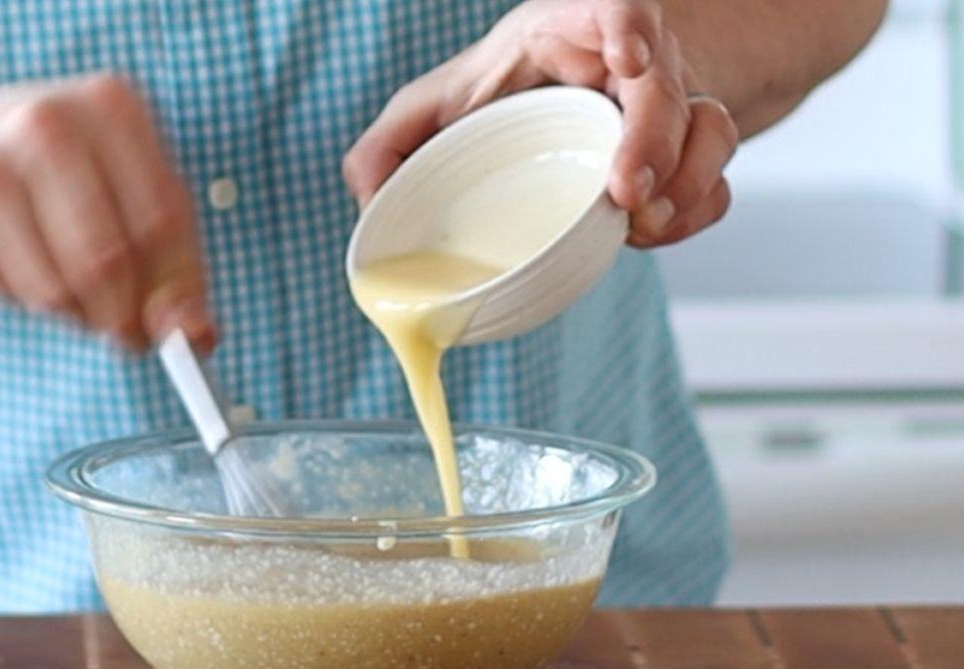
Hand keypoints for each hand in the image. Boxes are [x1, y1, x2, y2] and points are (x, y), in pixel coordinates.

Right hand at [0, 74, 213, 349]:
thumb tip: (198, 336)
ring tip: (70, 286)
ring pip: (69, 288)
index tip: (184, 328)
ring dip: (84, 314)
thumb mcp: (127, 198)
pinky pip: (27, 297)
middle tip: (127, 332)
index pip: (166, 218)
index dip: (179, 286)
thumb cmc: (56, 182)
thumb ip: (174, 266)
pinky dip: (37, 305)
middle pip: (115, 258)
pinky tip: (19, 267)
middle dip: (128, 314)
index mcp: (111, 105)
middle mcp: (49, 122)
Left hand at [343, 0, 738, 247]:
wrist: (568, 104)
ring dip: (685, 185)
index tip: (630, 57)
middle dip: (657, 140)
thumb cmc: (500, 97)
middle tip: (628, 193)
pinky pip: (717, 179)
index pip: (617, 5)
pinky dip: (695, 213)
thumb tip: (364, 194)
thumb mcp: (442, 104)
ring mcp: (669, 108)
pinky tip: (655, 232)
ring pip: (710, 131)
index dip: (628, 25)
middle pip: (670, 87)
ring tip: (644, 224)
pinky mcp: (688, 154)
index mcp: (569, 31)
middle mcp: (630, 63)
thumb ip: (392, 138)